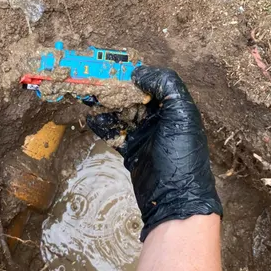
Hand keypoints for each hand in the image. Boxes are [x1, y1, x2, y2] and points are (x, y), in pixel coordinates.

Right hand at [88, 66, 221, 240]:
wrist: (174, 201)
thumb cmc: (181, 157)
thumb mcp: (181, 115)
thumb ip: (166, 86)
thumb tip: (140, 73)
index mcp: (174, 107)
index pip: (150, 82)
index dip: (132, 75)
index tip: (111, 69)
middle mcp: (159, 118)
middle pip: (133, 97)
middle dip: (114, 90)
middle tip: (94, 83)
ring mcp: (145, 135)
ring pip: (122, 113)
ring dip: (106, 106)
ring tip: (89, 98)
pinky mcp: (132, 151)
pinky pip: (115, 133)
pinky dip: (103, 125)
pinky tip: (91, 118)